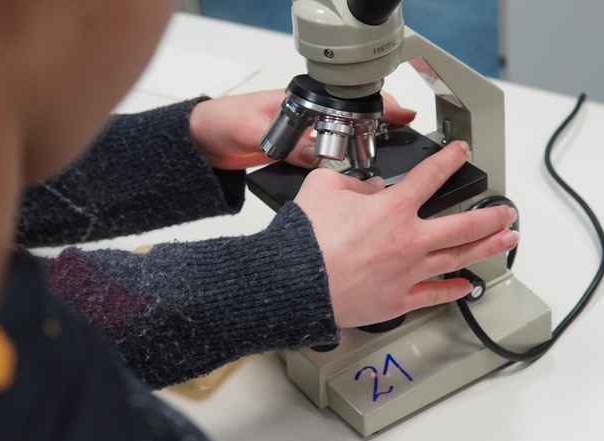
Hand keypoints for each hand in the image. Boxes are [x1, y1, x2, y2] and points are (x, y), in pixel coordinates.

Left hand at [188, 89, 415, 170]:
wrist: (201, 141)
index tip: (402, 114)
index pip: (346, 100)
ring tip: (380, 166)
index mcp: (298, 100)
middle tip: (402, 141)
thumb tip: (317, 157)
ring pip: (340, 143)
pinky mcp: (295, 152)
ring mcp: (301, 135)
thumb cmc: (220, 122)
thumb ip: (286, 146)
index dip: (377, 107)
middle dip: (377, 131)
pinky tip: (348, 177)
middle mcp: (304, 116)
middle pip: (351, 123)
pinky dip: (337, 166)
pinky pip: (323, 158)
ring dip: (358, 152)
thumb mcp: (253, 133)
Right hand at [294, 141, 519, 327]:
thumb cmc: (305, 240)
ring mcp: (407, 272)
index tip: (462, 153)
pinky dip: (453, 290)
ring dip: (487, 248)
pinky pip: (434, 295)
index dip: (450, 160)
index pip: (431, 177)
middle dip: (491, 215)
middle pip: (463, 224)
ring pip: (458, 258)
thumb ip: (351, 182)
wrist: (295, 282)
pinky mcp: (398, 299)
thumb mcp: (322, 189)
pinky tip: (466, 286)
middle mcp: (408, 240)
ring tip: (506, 241)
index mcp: (392, 209)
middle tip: (506, 211)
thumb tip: (368, 188)